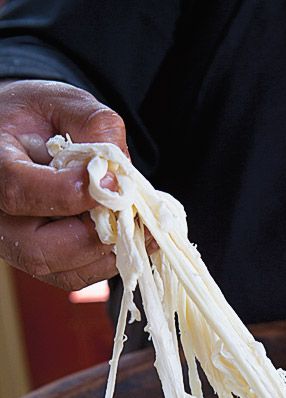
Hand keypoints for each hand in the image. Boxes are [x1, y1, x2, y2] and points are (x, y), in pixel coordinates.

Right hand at [0, 79, 127, 289]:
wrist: (23, 137)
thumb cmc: (36, 117)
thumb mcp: (60, 102)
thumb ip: (91, 125)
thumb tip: (117, 168)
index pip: (19, 192)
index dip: (68, 194)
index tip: (110, 180)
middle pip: (39, 249)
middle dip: (93, 235)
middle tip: (128, 210)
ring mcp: (18, 246)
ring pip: (63, 270)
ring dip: (108, 251)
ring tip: (137, 222)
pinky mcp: (43, 262)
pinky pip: (77, 276)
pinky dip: (109, 261)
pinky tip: (131, 235)